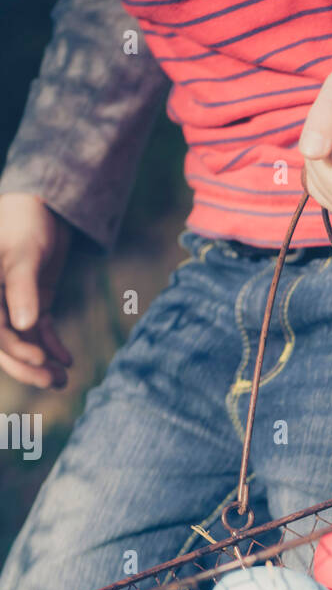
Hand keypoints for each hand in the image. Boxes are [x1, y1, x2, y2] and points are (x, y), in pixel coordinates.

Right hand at [0, 193, 71, 388]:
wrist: (45, 206)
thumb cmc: (26, 221)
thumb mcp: (24, 252)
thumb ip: (22, 286)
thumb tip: (23, 326)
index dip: (13, 348)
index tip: (40, 358)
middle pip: (4, 343)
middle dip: (28, 365)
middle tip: (54, 383)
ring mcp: (11, 305)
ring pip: (22, 342)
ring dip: (41, 362)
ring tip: (64, 380)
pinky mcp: (30, 305)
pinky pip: (38, 332)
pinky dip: (52, 346)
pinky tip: (67, 360)